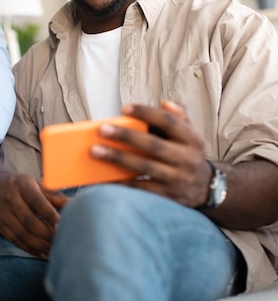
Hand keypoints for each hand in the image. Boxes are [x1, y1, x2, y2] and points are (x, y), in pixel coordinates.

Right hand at [0, 171, 68, 258]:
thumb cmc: (18, 185)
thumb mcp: (35, 184)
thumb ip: (54, 196)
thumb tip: (75, 206)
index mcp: (23, 185)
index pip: (38, 203)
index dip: (51, 216)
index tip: (63, 226)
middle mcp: (11, 199)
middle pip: (30, 221)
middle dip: (47, 235)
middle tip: (62, 242)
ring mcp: (3, 214)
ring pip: (22, 234)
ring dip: (40, 246)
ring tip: (55, 251)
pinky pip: (15, 241)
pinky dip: (30, 249)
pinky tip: (42, 254)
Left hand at [92, 101, 211, 207]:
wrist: (205, 189)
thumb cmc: (186, 154)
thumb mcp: (190, 135)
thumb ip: (178, 117)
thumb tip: (165, 103)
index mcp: (193, 140)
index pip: (169, 122)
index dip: (146, 113)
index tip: (124, 109)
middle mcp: (187, 159)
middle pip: (153, 145)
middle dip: (126, 136)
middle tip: (102, 130)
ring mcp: (176, 179)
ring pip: (144, 167)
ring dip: (118, 158)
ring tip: (95, 151)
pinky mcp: (166, 197)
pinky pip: (140, 189)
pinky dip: (121, 182)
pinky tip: (103, 176)